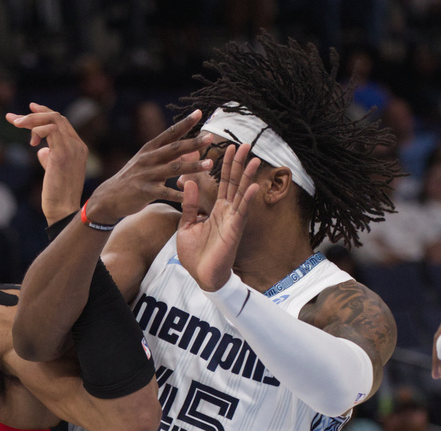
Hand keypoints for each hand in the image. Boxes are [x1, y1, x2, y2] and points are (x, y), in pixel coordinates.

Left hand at [5, 103, 87, 223]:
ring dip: (31, 120)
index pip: (62, 122)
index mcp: (78, 148)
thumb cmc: (57, 195)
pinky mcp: (62, 154)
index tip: (29, 108)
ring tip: (16, 125)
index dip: (45, 112)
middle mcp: (77, 145)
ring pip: (53, 119)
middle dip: (34, 114)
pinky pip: (49, 130)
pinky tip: (30, 141)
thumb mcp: (53, 171)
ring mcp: (72, 148)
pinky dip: (36, 129)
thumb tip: (40, 150)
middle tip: (15, 119)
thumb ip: (49, 157)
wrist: (63, 210)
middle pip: (57, 117)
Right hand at [85, 110, 213, 225]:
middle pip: (174, 149)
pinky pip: (165, 192)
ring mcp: (146, 175)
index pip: (169, 133)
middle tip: (210, 137)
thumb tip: (188, 150)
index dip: (184, 123)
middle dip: (193, 142)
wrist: (108, 197)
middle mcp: (148, 159)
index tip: (199, 113)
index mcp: (149, 150)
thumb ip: (166, 156)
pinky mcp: (144, 191)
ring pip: (173, 169)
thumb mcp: (145, 163)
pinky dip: (178, 194)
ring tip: (209, 164)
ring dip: (193, 166)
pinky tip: (191, 195)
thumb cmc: (132, 179)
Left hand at [176, 143, 260, 291]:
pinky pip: (242, 212)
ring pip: (242, 194)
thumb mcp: (186, 225)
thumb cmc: (195, 254)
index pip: (223, 183)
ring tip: (254, 158)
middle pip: (235, 183)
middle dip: (240, 164)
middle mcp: (227, 212)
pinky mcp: (234, 231)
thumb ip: (190, 205)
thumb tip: (188, 182)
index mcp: (216, 210)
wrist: (200, 276)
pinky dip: (248, 199)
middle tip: (246, 144)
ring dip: (248, 177)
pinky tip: (253, 186)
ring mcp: (232, 221)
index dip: (226, 165)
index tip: (229, 148)